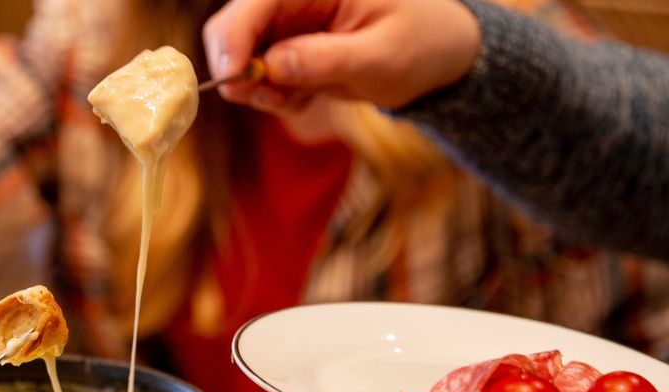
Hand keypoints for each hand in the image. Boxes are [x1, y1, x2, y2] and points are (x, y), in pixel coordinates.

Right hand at [203, 0, 480, 109]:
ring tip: (303, 99)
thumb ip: (327, 59)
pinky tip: (308, 96)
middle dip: (242, 72)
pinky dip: (274, 96)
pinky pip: (257, 76)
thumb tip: (272, 66)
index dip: (232, 42)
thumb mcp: (382, 56)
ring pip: (239, 58)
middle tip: (274, 100)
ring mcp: (286, 22)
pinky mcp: (286, 47)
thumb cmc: (423, 42)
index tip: (236, 85)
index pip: (251, 4)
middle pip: (231, 29)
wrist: (440, 51)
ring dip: (260, 90)